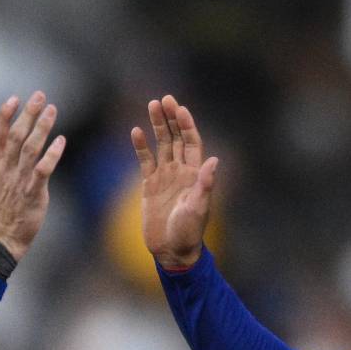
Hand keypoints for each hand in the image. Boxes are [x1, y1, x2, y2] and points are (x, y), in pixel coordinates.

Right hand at [0, 91, 67, 264]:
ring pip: (31, 149)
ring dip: (42, 128)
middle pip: (16, 136)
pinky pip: (43, 170)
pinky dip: (52, 154)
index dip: (5, 115)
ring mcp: (18, 181)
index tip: (14, 98)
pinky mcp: (33, 193)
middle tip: (40, 96)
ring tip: (52, 110)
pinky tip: (61, 141)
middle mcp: (4, 170)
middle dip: (28, 114)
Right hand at [132, 94, 219, 270]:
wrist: (171, 250)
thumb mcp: (198, 209)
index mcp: (196, 174)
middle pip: (177, 138)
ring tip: (152, 105)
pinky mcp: (150, 185)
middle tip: (165, 99)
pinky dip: (141, 146)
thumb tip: (214, 160)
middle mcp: (181, 170)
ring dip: (157, 126)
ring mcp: (165, 176)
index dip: (187, 125)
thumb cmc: (188, 232)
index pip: (192, 142)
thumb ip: (205, 185)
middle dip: (171, 118)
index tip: (180, 109)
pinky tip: (136, 132)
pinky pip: (145, 161)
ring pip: (162, 144)